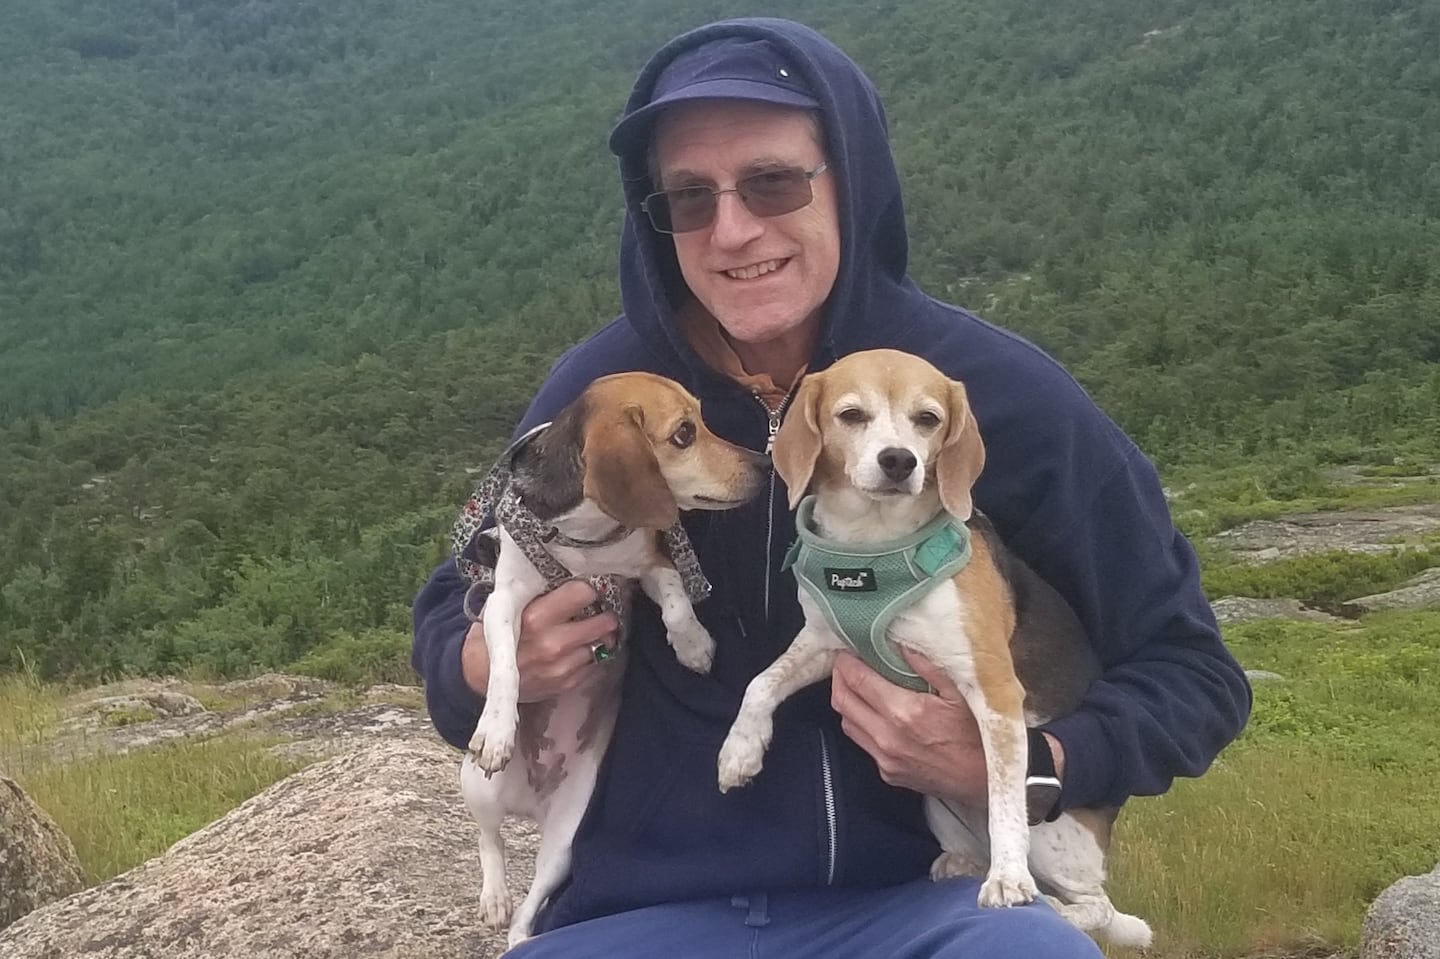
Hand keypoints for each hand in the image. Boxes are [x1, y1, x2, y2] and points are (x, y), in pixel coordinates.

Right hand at [461, 580, 619, 702]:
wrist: (477, 676)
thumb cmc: (494, 634)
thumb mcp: (506, 605)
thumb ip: (537, 593)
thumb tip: (567, 574)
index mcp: (537, 617)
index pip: (583, 593)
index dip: (591, 588)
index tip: (593, 586)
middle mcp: (553, 643)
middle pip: (604, 621)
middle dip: (606, 613)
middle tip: (602, 608)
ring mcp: (562, 666)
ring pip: (603, 644)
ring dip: (601, 636)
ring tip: (594, 628)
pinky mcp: (566, 684)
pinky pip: (594, 665)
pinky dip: (591, 655)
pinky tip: (580, 648)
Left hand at [828, 650, 995, 807]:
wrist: (986, 780)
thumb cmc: (977, 736)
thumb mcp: (959, 694)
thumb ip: (927, 667)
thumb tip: (903, 646)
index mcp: (904, 712)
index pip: (858, 680)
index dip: (846, 661)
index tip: (846, 649)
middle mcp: (887, 737)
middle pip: (842, 700)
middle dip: (839, 677)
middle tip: (845, 663)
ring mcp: (885, 758)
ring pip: (846, 723)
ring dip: (846, 701)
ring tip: (856, 685)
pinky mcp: (887, 773)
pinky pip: (862, 743)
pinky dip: (860, 724)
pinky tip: (872, 713)